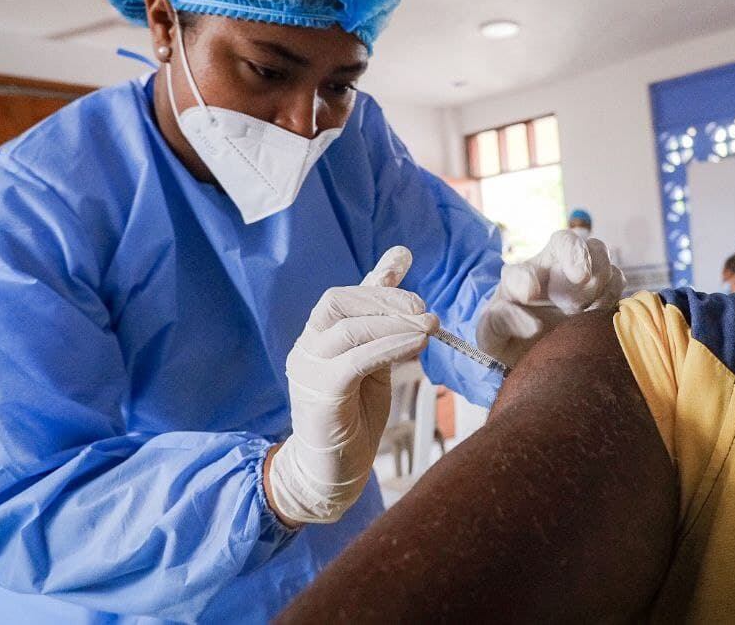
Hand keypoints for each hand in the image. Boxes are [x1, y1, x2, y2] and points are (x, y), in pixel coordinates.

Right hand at [267, 246, 437, 525]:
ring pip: (347, 328)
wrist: (332, 473)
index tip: (413, 281)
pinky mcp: (320, 394)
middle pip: (339, 302)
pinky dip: (389, 347)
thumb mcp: (373, 360)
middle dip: (387, 300)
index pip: (342, 296)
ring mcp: (308, 370)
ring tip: (428, 328)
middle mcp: (306, 348)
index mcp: (317, 338)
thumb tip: (398, 261)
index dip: (379, 284)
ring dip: (394, 323)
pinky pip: (354, 360)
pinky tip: (416, 347)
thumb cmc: (355, 417)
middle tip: (425, 312)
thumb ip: (382, 320)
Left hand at [476, 230, 625, 366]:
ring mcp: (580, 278)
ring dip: (597, 280)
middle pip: (568, 241)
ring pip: (599, 256)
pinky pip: (617, 280)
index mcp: (521, 277)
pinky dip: (612, 294)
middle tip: (579, 279)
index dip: (528, 278)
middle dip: (577, 255)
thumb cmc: (507, 337)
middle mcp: (552, 270)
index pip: (522, 272)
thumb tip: (534, 324)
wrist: (529, 350)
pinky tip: (597, 315)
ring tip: (584, 309)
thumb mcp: (490, 334)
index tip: (529, 294)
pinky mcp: (602, 292)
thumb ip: (499, 323)